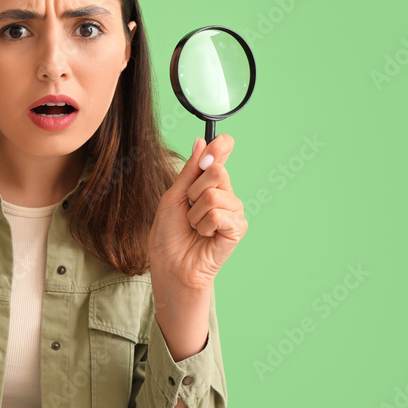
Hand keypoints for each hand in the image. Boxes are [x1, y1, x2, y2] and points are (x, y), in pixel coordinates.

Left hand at [148, 134, 247, 295]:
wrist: (170, 266)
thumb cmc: (169, 235)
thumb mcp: (173, 197)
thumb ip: (189, 171)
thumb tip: (201, 142)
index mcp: (208, 185)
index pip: (220, 158)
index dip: (221, 147)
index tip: (222, 140)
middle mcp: (224, 195)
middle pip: (217, 171)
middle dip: (194, 190)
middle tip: (189, 209)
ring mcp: (233, 212)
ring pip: (214, 194)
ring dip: (195, 213)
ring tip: (195, 227)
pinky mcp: (237, 229)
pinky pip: (219, 213)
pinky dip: (204, 225)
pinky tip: (204, 235)